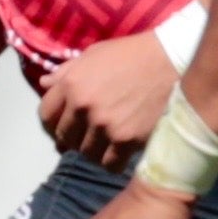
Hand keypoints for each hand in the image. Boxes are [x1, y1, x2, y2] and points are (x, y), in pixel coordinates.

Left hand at [35, 31, 174, 166]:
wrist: (172, 62)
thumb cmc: (132, 54)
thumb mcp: (94, 55)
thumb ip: (68, 71)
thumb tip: (45, 84)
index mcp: (71, 83)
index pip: (46, 114)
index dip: (54, 121)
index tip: (64, 124)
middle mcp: (83, 107)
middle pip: (65, 136)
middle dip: (73, 137)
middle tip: (87, 135)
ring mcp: (104, 125)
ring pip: (86, 153)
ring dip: (93, 150)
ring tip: (105, 143)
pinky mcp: (126, 140)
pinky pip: (109, 163)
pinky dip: (112, 161)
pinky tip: (119, 153)